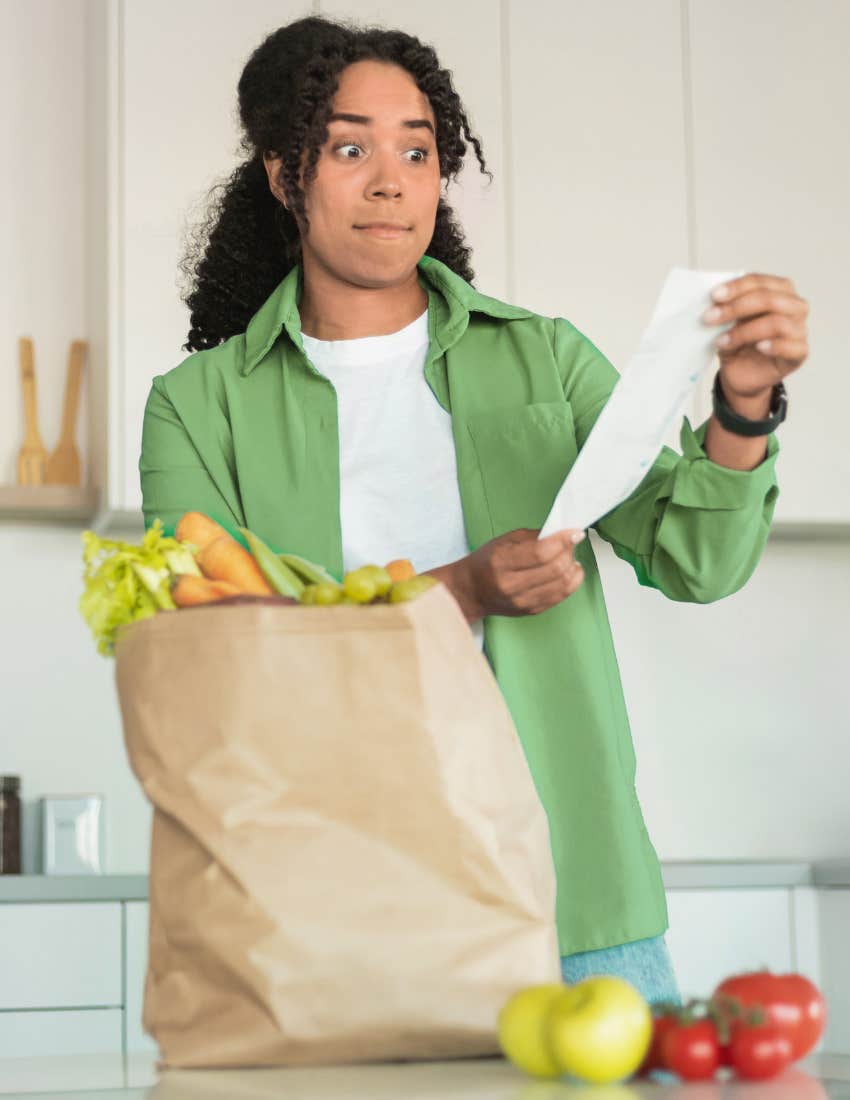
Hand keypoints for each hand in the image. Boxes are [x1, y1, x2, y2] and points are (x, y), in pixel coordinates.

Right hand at [425, 528, 585, 622]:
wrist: (472, 590)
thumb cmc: (487, 562)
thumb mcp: (505, 540)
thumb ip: (535, 536)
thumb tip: (564, 534)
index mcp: (501, 562)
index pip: (541, 553)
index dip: (563, 541)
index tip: (575, 533)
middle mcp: (511, 585)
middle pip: (555, 569)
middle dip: (569, 552)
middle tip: (571, 543)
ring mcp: (522, 601)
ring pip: (562, 584)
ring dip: (572, 567)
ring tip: (570, 557)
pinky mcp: (531, 611)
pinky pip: (560, 597)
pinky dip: (571, 581)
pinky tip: (569, 571)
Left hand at [703, 273, 808, 403]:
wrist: (741, 374)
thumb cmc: (738, 343)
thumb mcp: (728, 322)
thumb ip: (726, 307)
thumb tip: (714, 299)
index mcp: (780, 290)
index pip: (760, 282)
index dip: (737, 287)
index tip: (714, 296)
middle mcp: (795, 306)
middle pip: (769, 299)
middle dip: (736, 308)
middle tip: (710, 317)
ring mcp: (800, 329)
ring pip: (776, 322)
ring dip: (744, 332)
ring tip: (722, 341)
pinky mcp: (800, 352)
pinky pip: (791, 347)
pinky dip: (774, 346)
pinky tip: (759, 347)